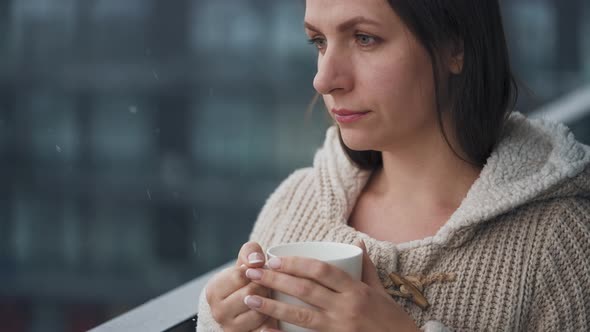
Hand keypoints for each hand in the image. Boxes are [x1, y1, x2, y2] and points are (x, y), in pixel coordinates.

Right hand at [205, 241, 277, 331]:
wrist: (239, 304)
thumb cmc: (243, 279)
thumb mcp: (243, 261)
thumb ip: (250, 252)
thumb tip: (256, 260)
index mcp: (214, 290)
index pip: (240, 275)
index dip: (255, 271)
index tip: (258, 272)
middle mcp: (218, 311)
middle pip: (250, 294)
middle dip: (263, 287)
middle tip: (266, 285)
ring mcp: (230, 327)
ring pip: (258, 313)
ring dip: (268, 304)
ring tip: (267, 298)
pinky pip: (263, 330)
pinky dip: (270, 323)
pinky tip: (272, 315)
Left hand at [242, 240, 419, 331]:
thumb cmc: (392, 319)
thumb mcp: (380, 290)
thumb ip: (366, 267)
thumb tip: (357, 242)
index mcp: (356, 290)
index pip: (321, 270)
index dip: (295, 263)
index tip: (274, 259)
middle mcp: (346, 307)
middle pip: (305, 289)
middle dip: (275, 279)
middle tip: (253, 272)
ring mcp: (339, 327)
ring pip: (300, 315)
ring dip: (272, 305)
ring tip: (251, 297)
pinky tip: (267, 329)